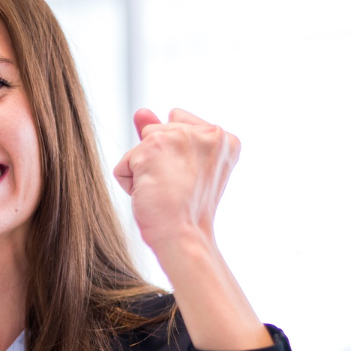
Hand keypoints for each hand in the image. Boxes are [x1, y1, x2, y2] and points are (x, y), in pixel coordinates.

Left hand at [112, 108, 239, 257]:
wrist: (184, 238)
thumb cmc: (186, 213)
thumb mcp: (183, 169)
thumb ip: (166, 135)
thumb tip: (141, 112)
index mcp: (226, 139)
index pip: (179, 124)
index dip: (174, 157)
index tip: (188, 183)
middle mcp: (209, 132)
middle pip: (158, 131)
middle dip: (157, 161)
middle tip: (177, 190)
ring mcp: (181, 136)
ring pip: (142, 145)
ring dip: (143, 172)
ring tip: (164, 192)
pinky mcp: (154, 146)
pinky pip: (125, 163)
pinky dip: (129, 183)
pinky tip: (151, 195)